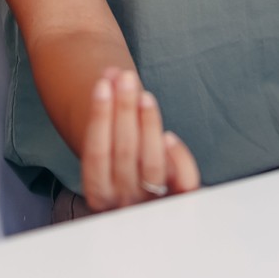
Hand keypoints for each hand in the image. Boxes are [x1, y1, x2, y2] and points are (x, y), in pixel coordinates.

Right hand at [79, 65, 201, 211]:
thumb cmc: (125, 166)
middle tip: (126, 78)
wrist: (146, 203)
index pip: (95, 152)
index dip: (99, 115)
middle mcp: (123, 201)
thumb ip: (110, 112)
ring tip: (145, 96)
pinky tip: (169, 134)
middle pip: (123, 152)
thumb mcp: (111, 148)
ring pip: (151, 163)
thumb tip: (111, 74)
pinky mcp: (179, 199)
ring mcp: (152, 202)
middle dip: (124, 110)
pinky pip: (183, 180)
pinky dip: (177, 157)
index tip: (103, 84)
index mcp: (98, 193)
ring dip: (148, 125)